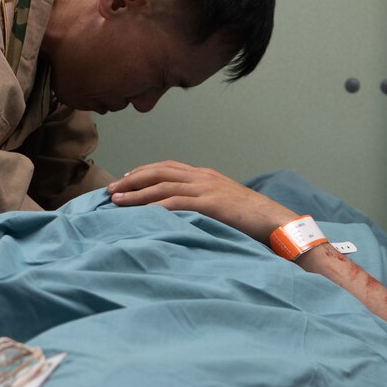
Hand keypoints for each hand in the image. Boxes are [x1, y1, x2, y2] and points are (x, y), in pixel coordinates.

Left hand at [107, 161, 296, 243]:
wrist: (275, 219)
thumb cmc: (249, 218)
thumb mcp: (221, 204)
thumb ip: (201, 202)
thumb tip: (181, 211)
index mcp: (204, 175)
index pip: (167, 167)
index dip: (143, 171)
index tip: (124, 179)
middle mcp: (202, 177)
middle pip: (159, 172)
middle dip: (132, 180)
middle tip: (111, 190)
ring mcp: (206, 189)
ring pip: (163, 186)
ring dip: (136, 193)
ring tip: (117, 201)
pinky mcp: (211, 203)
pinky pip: (177, 203)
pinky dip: (155, 207)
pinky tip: (141, 213)